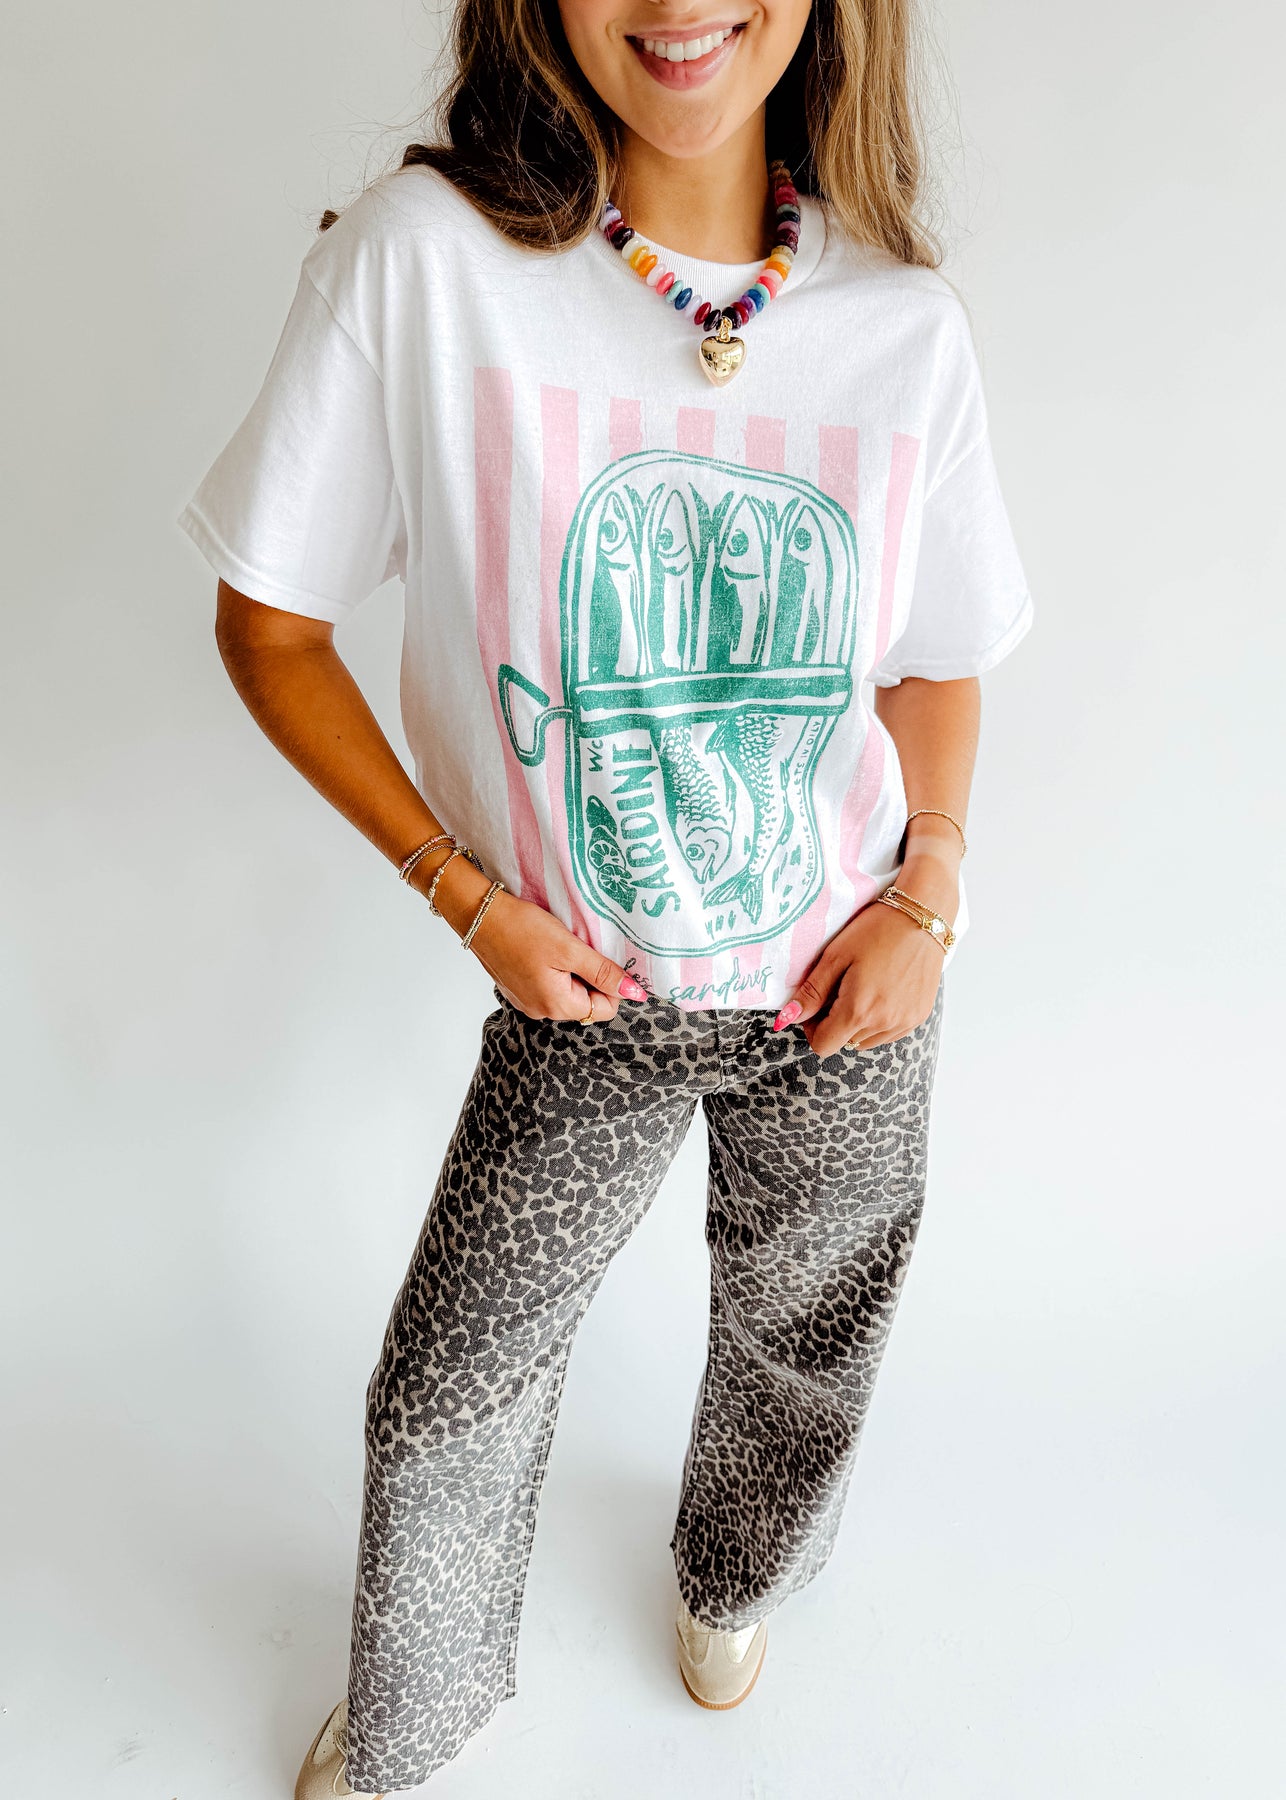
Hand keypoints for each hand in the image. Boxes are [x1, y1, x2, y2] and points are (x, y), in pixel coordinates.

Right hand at [425, 855, 649, 1021]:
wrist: (478, 914)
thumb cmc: (522, 928)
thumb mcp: (570, 948)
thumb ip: (604, 973)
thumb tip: (636, 994)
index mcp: (556, 1005)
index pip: (605, 1009)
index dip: (611, 984)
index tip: (601, 957)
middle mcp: (541, 1010)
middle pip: (586, 1003)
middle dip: (590, 977)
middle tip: (579, 948)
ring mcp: (527, 1001)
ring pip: (568, 992)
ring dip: (573, 971)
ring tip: (560, 946)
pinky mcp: (518, 989)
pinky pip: (549, 986)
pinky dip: (555, 969)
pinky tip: (545, 949)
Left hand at [773, 855, 955, 1056]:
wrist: (922, 917)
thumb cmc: (877, 930)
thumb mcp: (836, 956)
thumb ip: (812, 992)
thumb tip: (788, 1018)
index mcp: (859, 1010)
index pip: (823, 1045)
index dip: (812, 1028)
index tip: (817, 1005)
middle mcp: (883, 1023)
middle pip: (844, 1042)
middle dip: (835, 1022)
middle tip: (840, 989)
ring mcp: (904, 1022)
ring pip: (866, 1041)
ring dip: (857, 1024)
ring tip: (862, 988)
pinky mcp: (919, 1016)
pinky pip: (888, 1033)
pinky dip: (879, 1021)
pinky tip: (881, 992)